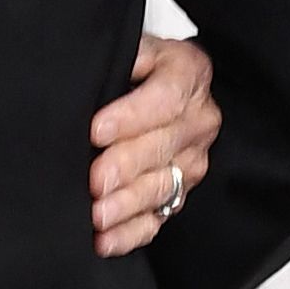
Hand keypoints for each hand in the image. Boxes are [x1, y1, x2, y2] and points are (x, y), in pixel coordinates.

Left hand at [89, 30, 221, 258]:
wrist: (167, 91)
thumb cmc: (140, 70)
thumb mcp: (135, 48)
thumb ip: (122, 54)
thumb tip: (91, 67)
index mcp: (188, 74)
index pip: (166, 97)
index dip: (131, 116)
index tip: (96, 130)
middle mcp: (198, 120)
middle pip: (162, 146)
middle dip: (124, 166)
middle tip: (95, 179)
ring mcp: (191, 161)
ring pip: (161, 186)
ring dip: (126, 204)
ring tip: (96, 215)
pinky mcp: (179, 193)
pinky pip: (157, 218)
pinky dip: (129, 233)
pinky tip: (104, 240)